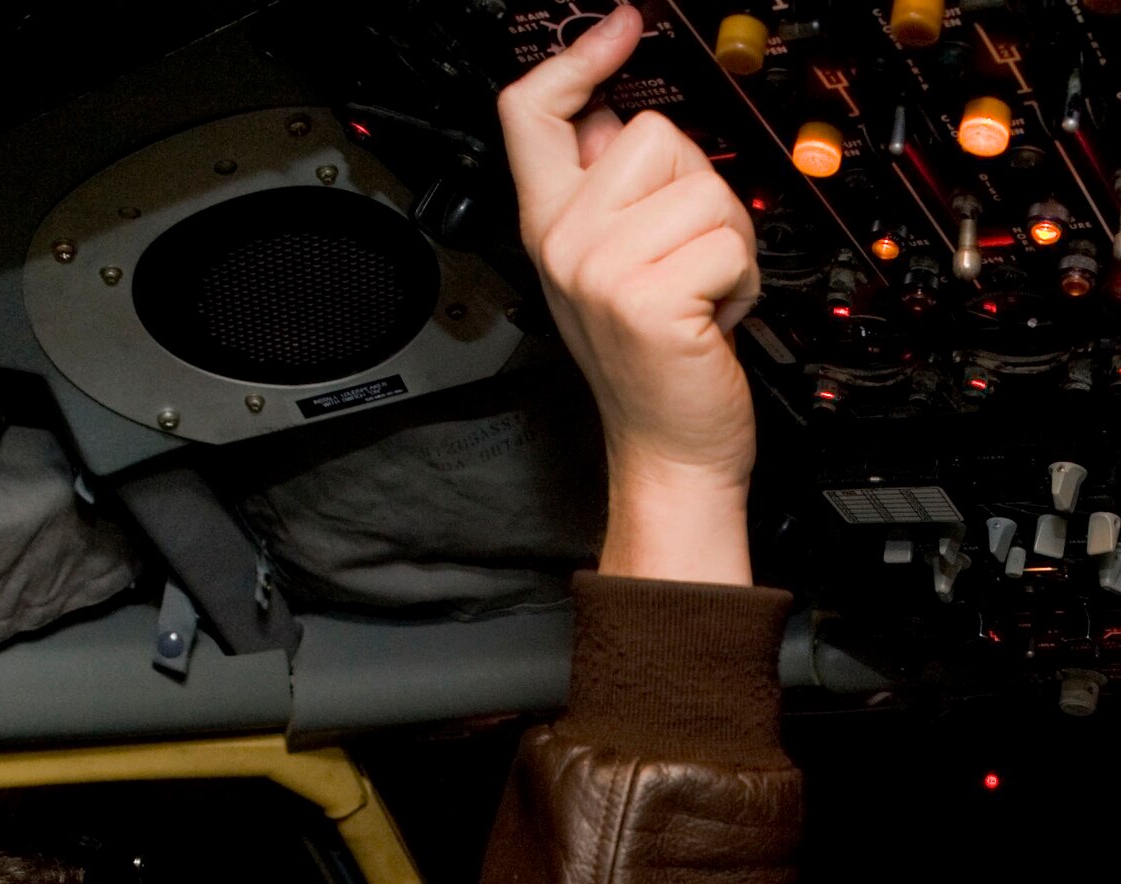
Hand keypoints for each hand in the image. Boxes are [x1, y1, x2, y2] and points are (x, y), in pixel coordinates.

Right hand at [498, 7, 759, 580]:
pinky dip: (741, 278)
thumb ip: (606, 194)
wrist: (670, 451)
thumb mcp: (614, 269)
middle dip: (696, 190)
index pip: (531, 114)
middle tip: (686, 260)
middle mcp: (566, 244)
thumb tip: (617, 114)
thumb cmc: (657, 366)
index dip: (579, 60)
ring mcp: (602, 271)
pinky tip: (711, 319)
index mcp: (551, 228)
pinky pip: (727, 239)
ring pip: (701, 186)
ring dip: (727, 239)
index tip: (622, 29)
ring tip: (700, 293)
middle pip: (650, 135)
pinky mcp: (648, 297)